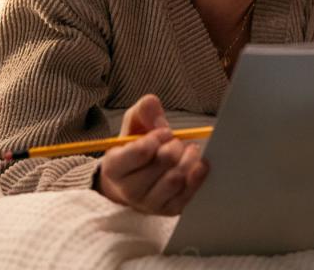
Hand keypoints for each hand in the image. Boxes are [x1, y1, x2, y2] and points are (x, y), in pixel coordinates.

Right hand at [95, 94, 208, 214]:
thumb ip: (142, 111)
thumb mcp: (134, 126)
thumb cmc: (134, 149)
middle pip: (163, 162)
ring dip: (188, 158)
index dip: (158, 137)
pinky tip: (199, 163)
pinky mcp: (168, 211)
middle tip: (176, 141)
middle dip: (175, 145)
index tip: (165, 132)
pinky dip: (197, 175)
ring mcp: (149, 204)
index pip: (141, 152)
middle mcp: (128, 190)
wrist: (134, 180)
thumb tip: (152, 103)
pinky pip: (188, 193)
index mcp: (114, 167)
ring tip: (188, 150)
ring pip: (176, 178)